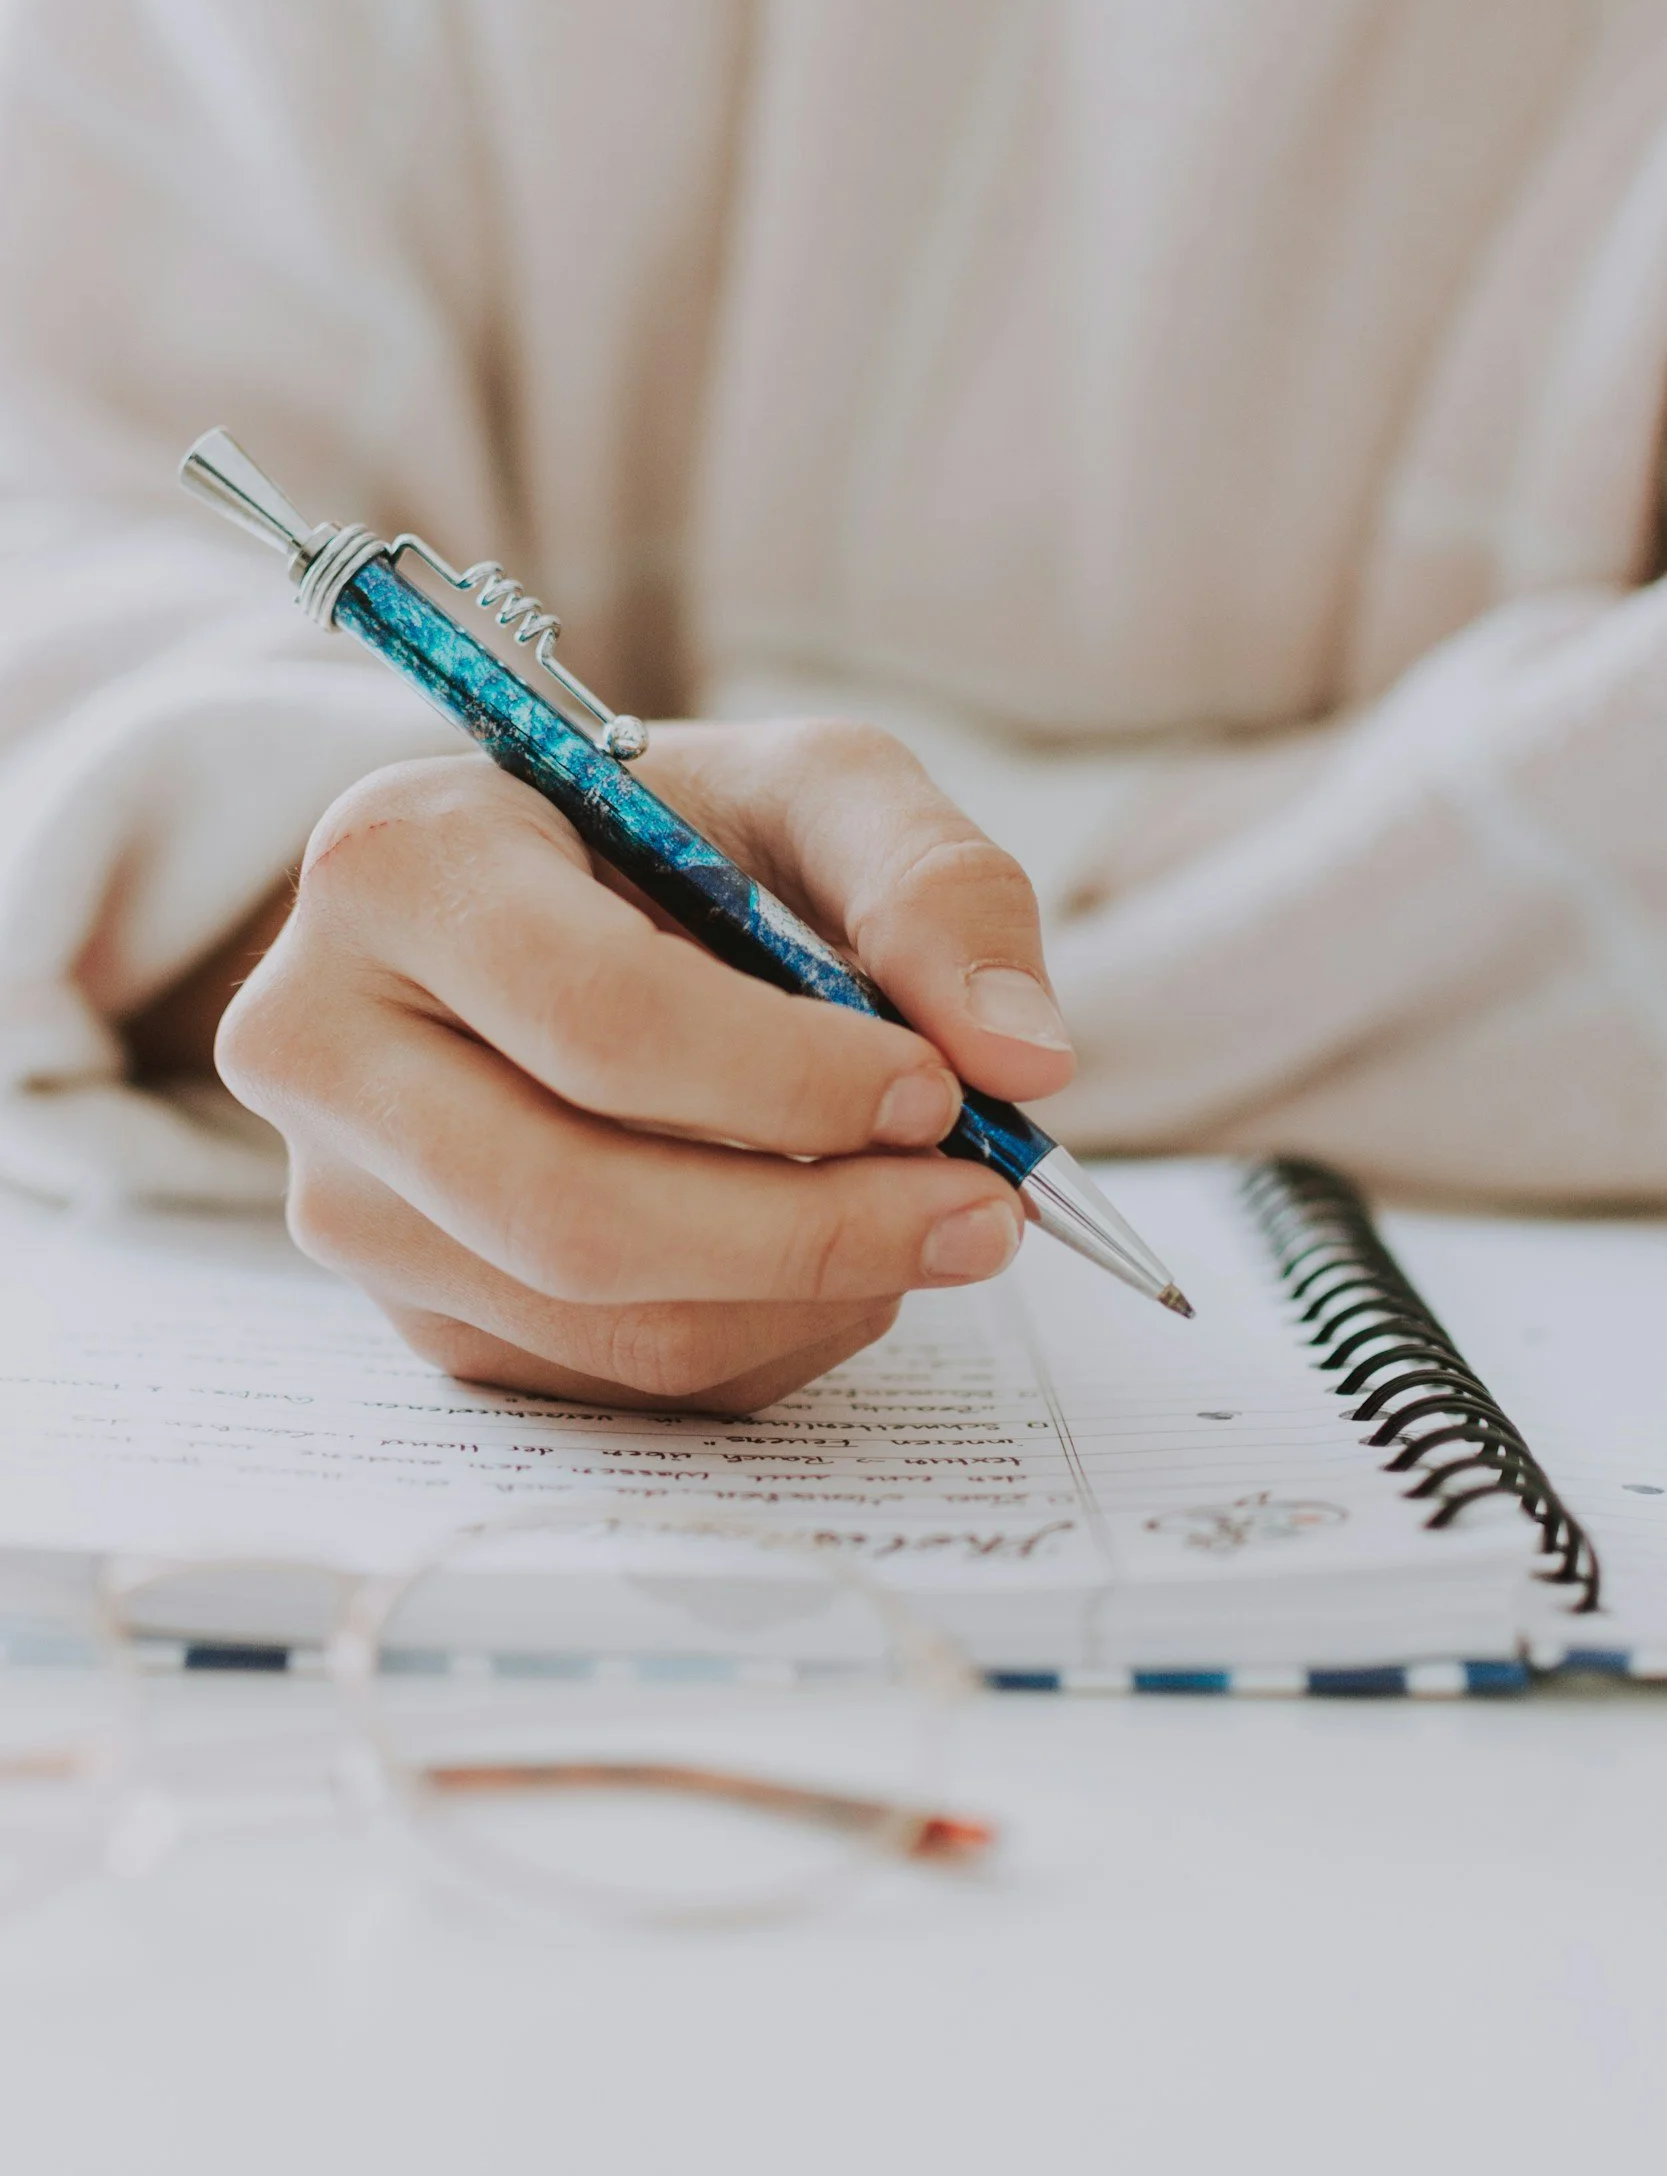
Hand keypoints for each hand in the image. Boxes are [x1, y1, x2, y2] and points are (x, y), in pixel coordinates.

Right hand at [216, 721, 1074, 1412]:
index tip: (940, 1091)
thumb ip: (934, 885)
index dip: (790, 1080)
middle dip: (814, 1229)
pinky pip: (611, 1381)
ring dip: (810, 1297)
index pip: (595, 1020)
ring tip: (921, 1218)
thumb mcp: (813, 794)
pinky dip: (766, 1340)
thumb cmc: (675, 841)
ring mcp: (346, 1201)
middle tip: (984, 1211)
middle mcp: (320, 1043)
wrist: (550, 916)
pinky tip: (822, 1255)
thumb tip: (1024, 1058)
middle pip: (573, 1209)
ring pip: (600, 1322)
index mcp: (396, 866)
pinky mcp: (413, 1312)